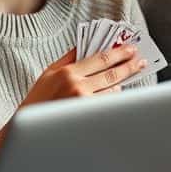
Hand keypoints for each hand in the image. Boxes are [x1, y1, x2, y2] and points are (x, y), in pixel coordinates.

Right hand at [23, 45, 147, 105]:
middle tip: (139, 60)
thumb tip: (88, 43)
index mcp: (68, 72)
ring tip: (130, 73)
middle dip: (128, 65)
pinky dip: (114, 96)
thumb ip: (69, 57)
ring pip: (113, 90)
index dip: (119, 52)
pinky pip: (108, 104)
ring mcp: (84, 104)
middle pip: (111, 74)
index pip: (100, 58)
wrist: (31, 127)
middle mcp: (77, 87)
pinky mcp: (88, 117)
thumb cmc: (39, 98)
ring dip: (122, 82)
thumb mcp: (50, 72)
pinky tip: (117, 91)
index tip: (130, 48)